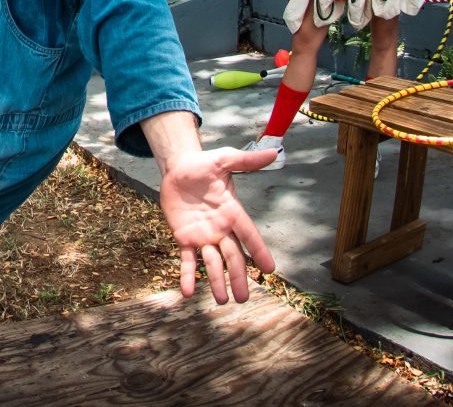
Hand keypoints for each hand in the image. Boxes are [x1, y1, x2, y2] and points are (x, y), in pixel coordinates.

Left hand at [159, 146, 277, 303]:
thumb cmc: (204, 165)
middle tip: (244, 298)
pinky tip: (187, 292)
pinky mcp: (184, 237)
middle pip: (232, 256)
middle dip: (238, 276)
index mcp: (232, 212)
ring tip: (221, 300)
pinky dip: (187, 275)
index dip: (258, 250)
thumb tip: (273, 152)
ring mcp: (203, 235)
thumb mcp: (224, 159)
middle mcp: (220, 228)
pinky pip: (187, 260)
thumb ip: (246, 160)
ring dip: (216, 281)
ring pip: (212, 262)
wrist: (179, 168)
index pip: (248, 234)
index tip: (269, 269)